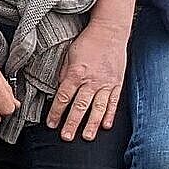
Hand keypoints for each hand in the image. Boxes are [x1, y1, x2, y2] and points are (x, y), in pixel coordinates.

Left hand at [49, 22, 127, 141]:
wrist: (110, 32)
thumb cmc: (87, 42)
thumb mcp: (69, 55)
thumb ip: (64, 74)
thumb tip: (59, 90)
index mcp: (76, 73)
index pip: (63, 97)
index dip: (56, 112)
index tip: (51, 123)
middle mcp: (92, 81)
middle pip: (80, 107)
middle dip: (72, 123)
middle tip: (66, 137)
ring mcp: (106, 84)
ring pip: (98, 108)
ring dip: (91, 124)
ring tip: (86, 137)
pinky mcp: (117, 84)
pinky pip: (114, 103)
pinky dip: (110, 115)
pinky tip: (106, 126)